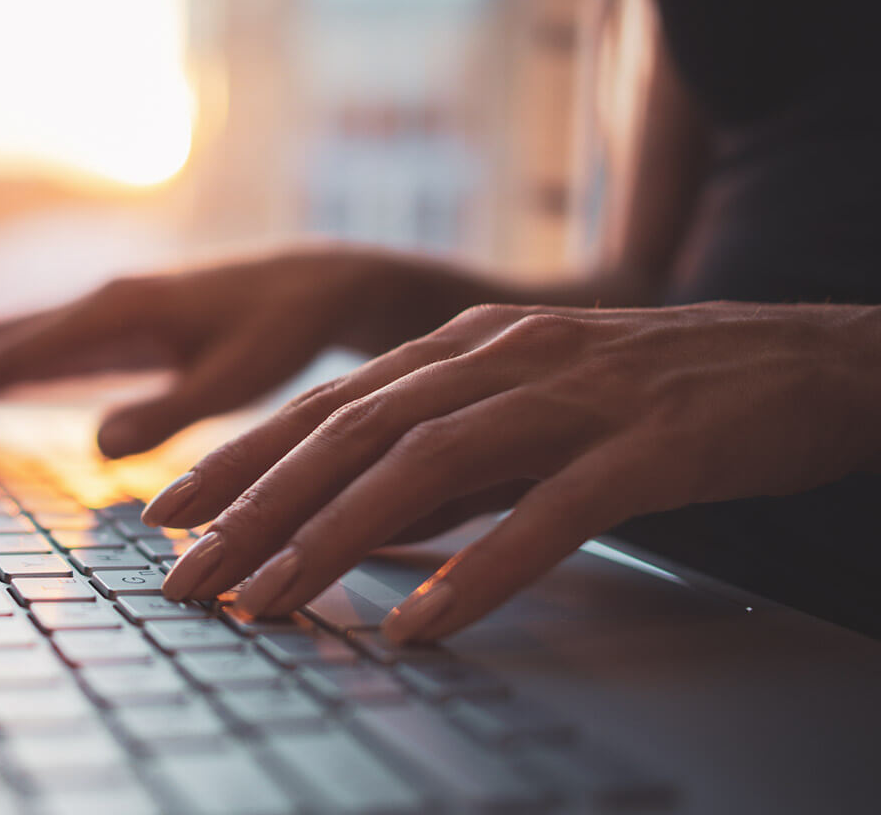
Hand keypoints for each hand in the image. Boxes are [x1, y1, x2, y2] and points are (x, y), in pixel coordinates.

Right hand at [0, 248, 455, 457]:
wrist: (313, 286)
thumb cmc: (282, 333)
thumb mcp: (239, 378)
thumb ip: (171, 411)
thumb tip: (96, 445)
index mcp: (114, 312)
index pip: (9, 354)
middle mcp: (94, 303)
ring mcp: (98, 312)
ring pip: (2, 342)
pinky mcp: (111, 327)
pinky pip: (32, 350)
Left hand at [153, 302, 880, 641]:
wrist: (804, 356)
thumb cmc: (655, 392)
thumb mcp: (528, 409)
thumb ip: (448, 458)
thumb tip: (361, 525)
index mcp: (463, 349)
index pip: (325, 406)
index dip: (240, 459)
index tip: (168, 514)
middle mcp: (499, 359)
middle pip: (351, 434)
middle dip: (255, 508)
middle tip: (186, 575)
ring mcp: (571, 396)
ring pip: (426, 466)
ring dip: (335, 539)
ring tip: (270, 604)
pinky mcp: (646, 443)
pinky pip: (549, 512)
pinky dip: (480, 567)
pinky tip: (424, 623)